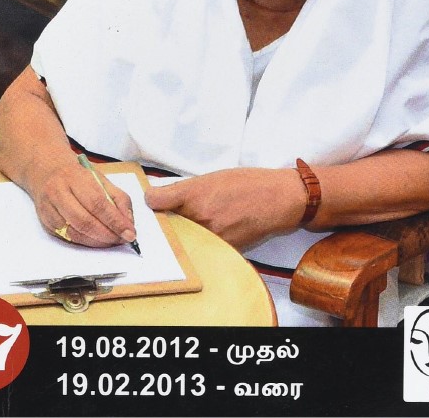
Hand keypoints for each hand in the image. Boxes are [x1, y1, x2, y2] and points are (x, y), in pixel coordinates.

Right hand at [27, 155, 136, 247]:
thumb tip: (128, 222)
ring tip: (112, 241)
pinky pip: (67, 238)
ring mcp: (49, 208)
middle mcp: (59, 192)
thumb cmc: (77, 175)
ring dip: (97, 241)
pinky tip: (96, 240)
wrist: (47, 170)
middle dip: (107, 235)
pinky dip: (85, 242)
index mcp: (75, 177)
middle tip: (122, 239)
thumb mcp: (100, 178)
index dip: (115, 221)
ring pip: (75, 233)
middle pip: (84, 221)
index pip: (98, 203)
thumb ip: (118, 198)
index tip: (130, 233)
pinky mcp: (45, 222)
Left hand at [145, 167, 306, 249]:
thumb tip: (156, 196)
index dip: (151, 202)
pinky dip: (199, 244)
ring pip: (183, 239)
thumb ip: (182, 189)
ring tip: (193, 225)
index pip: (157, 201)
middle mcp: (199, 218)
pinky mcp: (221, 251)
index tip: (151, 202)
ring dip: (181, 235)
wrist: (278, 199)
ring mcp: (210, 237)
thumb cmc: (247, 184)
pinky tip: (206, 234)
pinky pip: (201, 249)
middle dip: (165, 221)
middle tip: (166, 216)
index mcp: (194, 195)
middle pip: (168, 224)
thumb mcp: (211, 177)